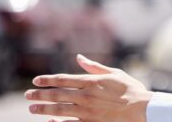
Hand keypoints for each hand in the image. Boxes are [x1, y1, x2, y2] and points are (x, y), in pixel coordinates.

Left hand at [26, 54, 152, 121]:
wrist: (143, 110)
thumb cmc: (131, 90)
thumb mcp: (115, 73)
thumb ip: (94, 66)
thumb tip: (79, 57)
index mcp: (91, 82)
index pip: (62, 80)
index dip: (47, 80)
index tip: (36, 81)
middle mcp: (86, 96)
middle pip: (56, 95)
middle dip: (39, 95)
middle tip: (28, 96)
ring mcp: (87, 111)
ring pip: (58, 109)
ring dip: (43, 109)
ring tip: (32, 108)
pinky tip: (49, 121)